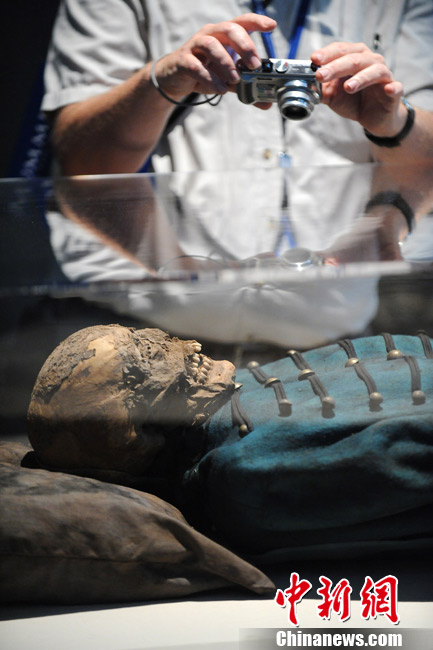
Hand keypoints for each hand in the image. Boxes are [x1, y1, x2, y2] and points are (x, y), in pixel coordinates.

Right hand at [152, 13, 275, 105]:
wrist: (175, 79)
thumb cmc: (205, 73)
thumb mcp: (228, 80)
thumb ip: (247, 89)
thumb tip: (267, 103)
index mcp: (224, 35)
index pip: (242, 22)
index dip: (257, 21)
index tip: (271, 26)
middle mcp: (210, 34)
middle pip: (229, 29)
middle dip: (245, 46)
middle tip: (254, 65)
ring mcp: (195, 45)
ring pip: (211, 45)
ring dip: (226, 63)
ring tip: (236, 80)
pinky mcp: (183, 60)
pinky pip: (197, 67)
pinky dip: (210, 79)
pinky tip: (220, 89)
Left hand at [311, 42, 406, 136]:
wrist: (374, 117)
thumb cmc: (354, 100)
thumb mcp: (333, 96)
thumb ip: (320, 89)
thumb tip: (303, 86)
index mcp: (354, 57)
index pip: (340, 50)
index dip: (327, 54)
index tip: (314, 59)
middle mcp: (370, 61)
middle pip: (353, 59)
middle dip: (336, 67)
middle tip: (321, 75)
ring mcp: (384, 75)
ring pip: (374, 70)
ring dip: (360, 78)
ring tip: (347, 87)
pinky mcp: (394, 91)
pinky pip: (395, 86)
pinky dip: (392, 87)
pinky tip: (388, 89)